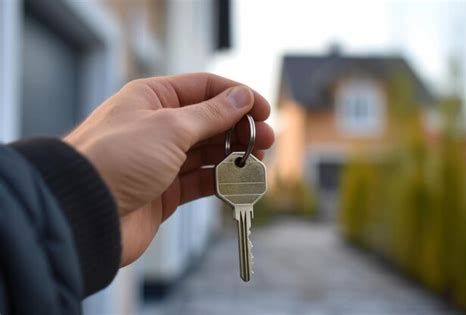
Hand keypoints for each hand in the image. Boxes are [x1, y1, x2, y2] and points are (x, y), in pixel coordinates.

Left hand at [64, 73, 273, 265]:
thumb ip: (210, 114)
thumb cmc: (117, 158)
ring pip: (207, 152)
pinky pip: (200, 181)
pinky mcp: (164, 191)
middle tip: (266, 140)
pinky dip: (221, 180)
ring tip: (257, 161)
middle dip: (239, 129)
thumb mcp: (169, 126)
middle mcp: (157, 126)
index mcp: (152, 98)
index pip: (204, 88)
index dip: (236, 96)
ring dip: (234, 155)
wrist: (84, 213)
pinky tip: (239, 181)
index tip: (263, 110)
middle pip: (209, 121)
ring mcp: (161, 160)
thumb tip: (240, 98)